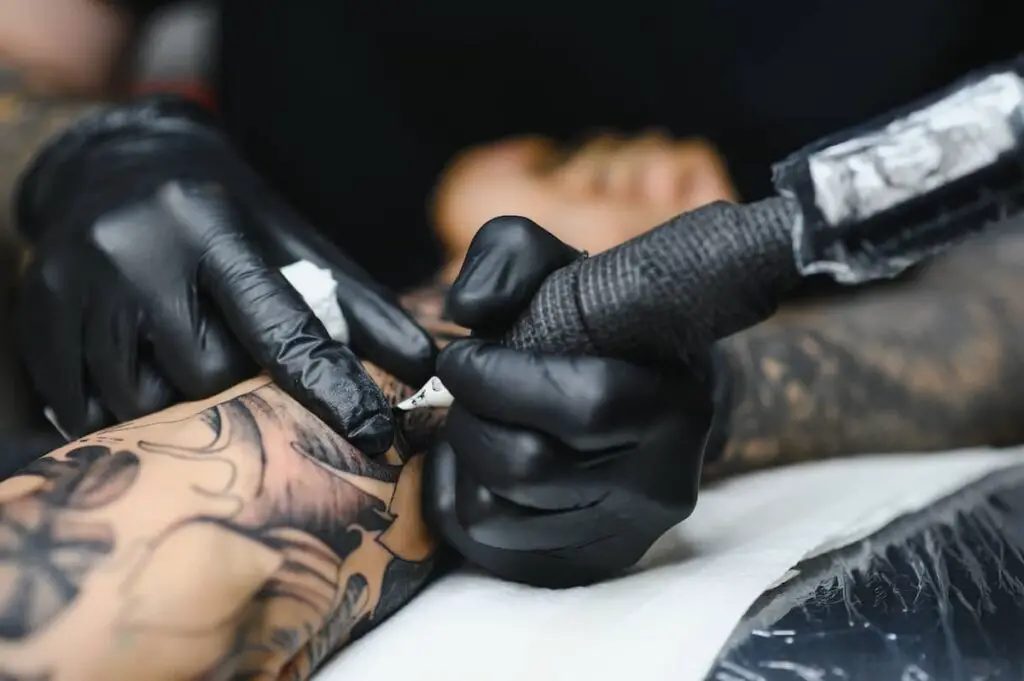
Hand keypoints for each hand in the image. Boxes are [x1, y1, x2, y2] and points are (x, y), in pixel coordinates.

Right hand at [15, 96, 434, 451]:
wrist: (114, 164)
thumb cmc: (224, 214)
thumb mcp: (292, 241)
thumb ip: (359, 304)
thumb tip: (426, 365)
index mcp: (217, 228)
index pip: (282, 325)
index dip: (331, 387)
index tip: (375, 435)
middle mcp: (143, 250)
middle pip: (206, 374)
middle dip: (233, 386)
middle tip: (234, 363)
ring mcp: (80, 279)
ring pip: (141, 397)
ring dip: (175, 403)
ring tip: (181, 361)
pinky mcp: (36, 306)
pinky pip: (82, 401)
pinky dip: (118, 408)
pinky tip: (135, 373)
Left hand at [424, 217, 719, 587]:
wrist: (648, 398)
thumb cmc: (600, 328)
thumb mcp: (565, 269)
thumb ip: (510, 256)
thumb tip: (465, 307)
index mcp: (674, 407)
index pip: (584, 405)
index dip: (498, 378)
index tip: (462, 353)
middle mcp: (658, 486)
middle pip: (526, 466)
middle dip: (470, 416)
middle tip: (465, 388)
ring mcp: (621, 535)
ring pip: (493, 512)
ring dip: (461, 457)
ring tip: (475, 419)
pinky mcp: (583, 564)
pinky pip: (484, 548)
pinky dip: (456, 498)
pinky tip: (474, 460)